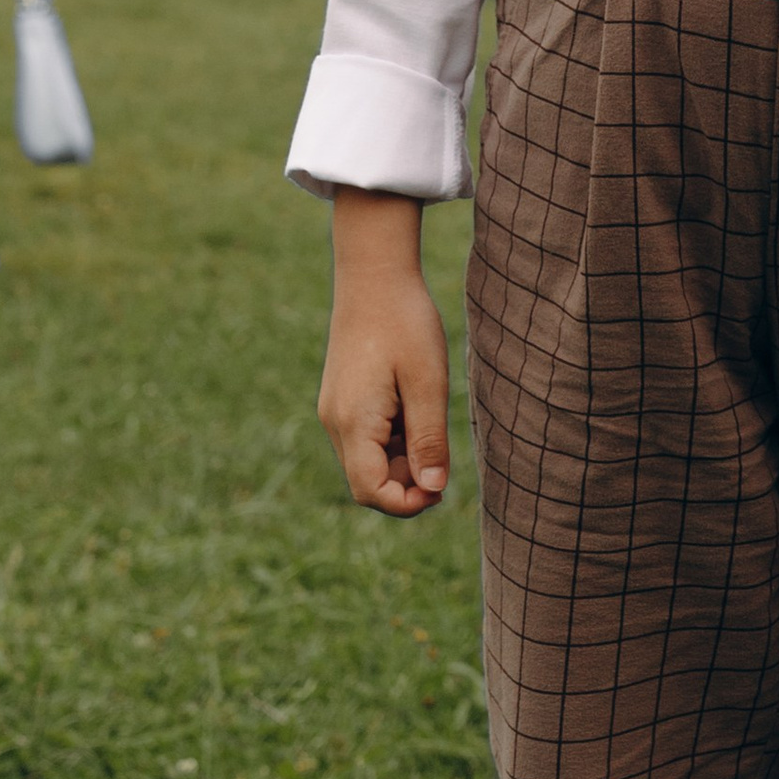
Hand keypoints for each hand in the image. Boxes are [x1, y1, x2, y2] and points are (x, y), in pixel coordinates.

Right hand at [319, 191, 451, 513]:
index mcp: (353, 422)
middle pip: (366, 483)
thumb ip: (429, 440)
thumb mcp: (428, 383)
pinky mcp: (341, 399)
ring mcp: (335, 411)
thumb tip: (433, 490)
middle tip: (442, 458)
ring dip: (402, 461)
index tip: (443, 489)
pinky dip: (393, 441)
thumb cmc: (406, 323)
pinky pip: (365, 439)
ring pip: (367, 462)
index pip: (371, 492)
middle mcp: (335, 422)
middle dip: (406, 485)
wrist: (373, 275)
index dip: (407, 504)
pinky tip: (415, 410)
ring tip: (430, 422)